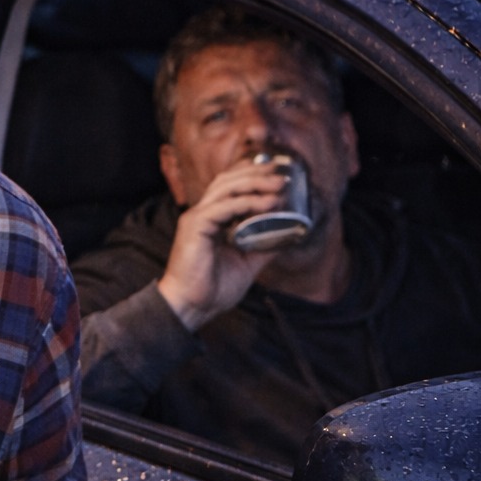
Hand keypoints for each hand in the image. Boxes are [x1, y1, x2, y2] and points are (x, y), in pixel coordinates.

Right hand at [157, 156, 288, 329]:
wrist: (191, 307)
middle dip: (256, 172)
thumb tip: (289, 234)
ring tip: (280, 185)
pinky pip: (224, 207)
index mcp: (210, 219)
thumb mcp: (247, 263)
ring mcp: (196, 218)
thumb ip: (264, 246)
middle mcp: (201, 213)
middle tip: (283, 173)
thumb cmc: (212, 289)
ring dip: (255, 183)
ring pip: (226, 188)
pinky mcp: (195, 226)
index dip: (252, 176)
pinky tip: (268, 203)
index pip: (229, 187)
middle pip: (228, 181)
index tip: (278, 174)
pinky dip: (248, 202)